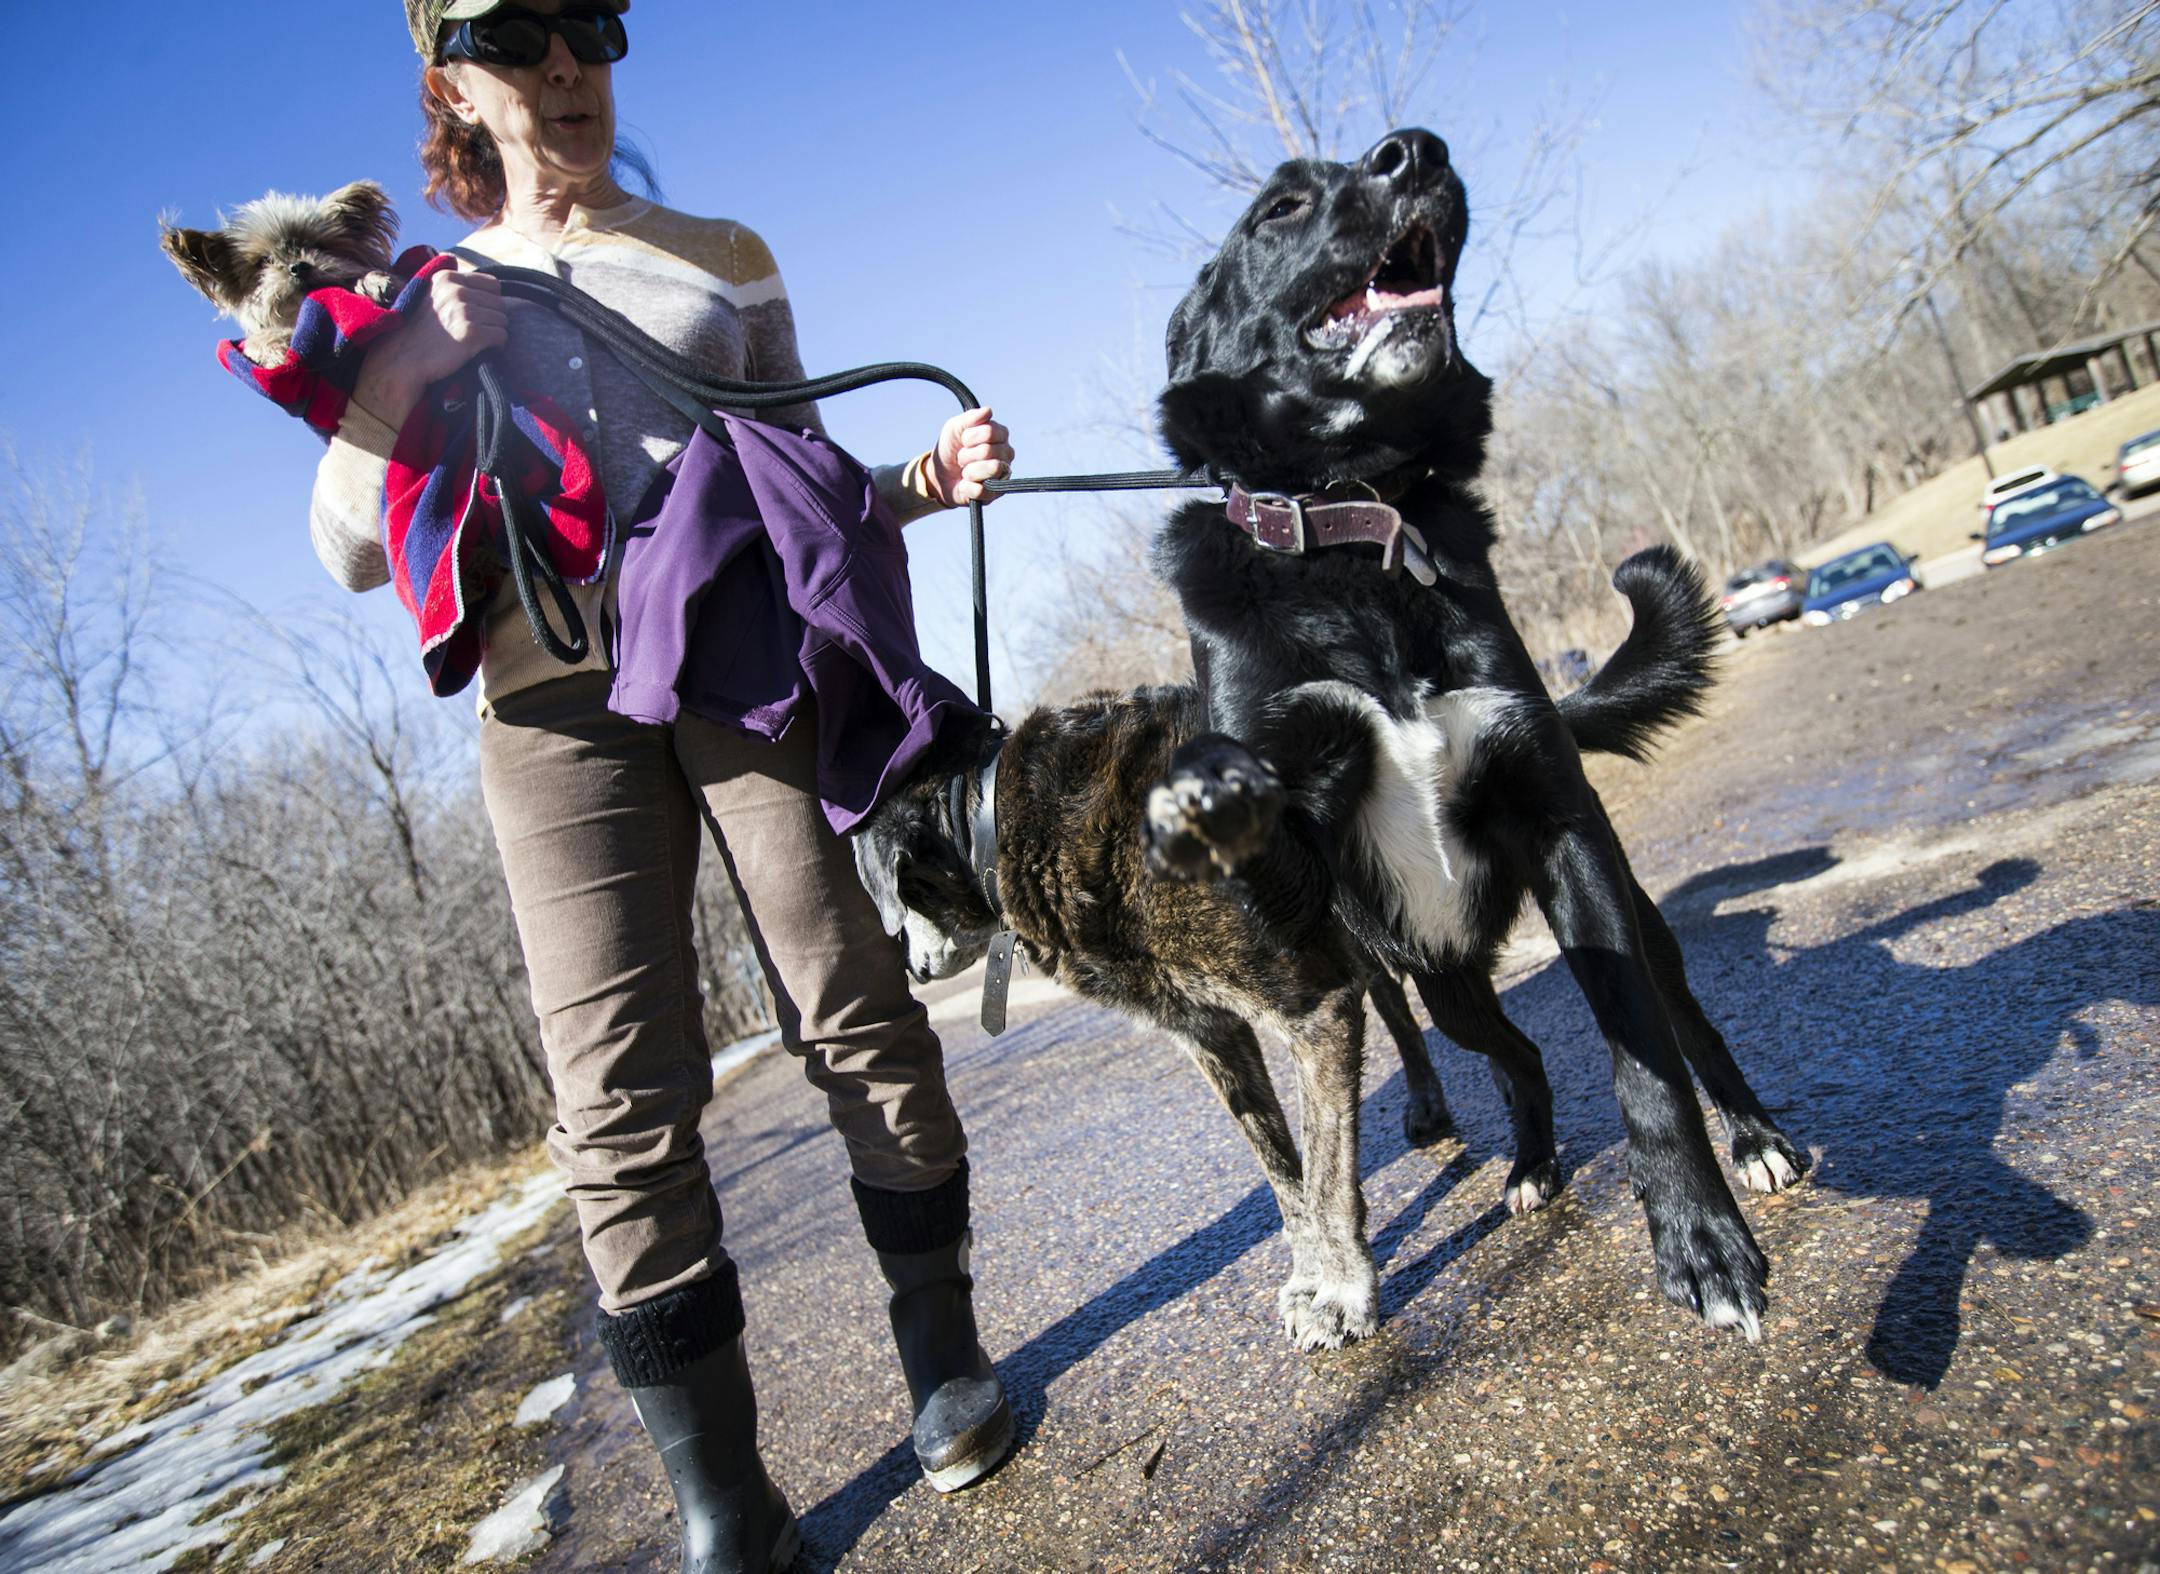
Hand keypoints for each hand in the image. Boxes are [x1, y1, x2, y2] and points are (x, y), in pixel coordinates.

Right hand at [350, 264, 508, 427]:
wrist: (402, 359)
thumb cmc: (419, 332)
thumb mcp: (430, 297)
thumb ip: (455, 288)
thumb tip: (492, 287)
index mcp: (447, 278)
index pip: (492, 284)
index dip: (491, 301)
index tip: (481, 314)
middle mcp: (456, 291)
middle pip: (500, 303)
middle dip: (493, 319)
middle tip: (480, 332)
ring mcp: (464, 312)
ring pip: (502, 320)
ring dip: (495, 333)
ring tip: (479, 342)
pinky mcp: (471, 334)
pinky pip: (501, 336)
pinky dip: (497, 345)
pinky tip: (483, 350)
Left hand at [925, 407, 1013, 506]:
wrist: (939, 474)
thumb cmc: (951, 448)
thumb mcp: (955, 427)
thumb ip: (970, 418)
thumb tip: (989, 411)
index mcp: (1001, 435)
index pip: (990, 432)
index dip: (970, 437)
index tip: (963, 440)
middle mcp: (1006, 455)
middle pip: (988, 451)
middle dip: (966, 455)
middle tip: (962, 458)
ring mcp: (1002, 476)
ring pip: (991, 470)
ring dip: (968, 471)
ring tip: (965, 471)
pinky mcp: (994, 495)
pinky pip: (981, 490)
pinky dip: (966, 487)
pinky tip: (965, 484)